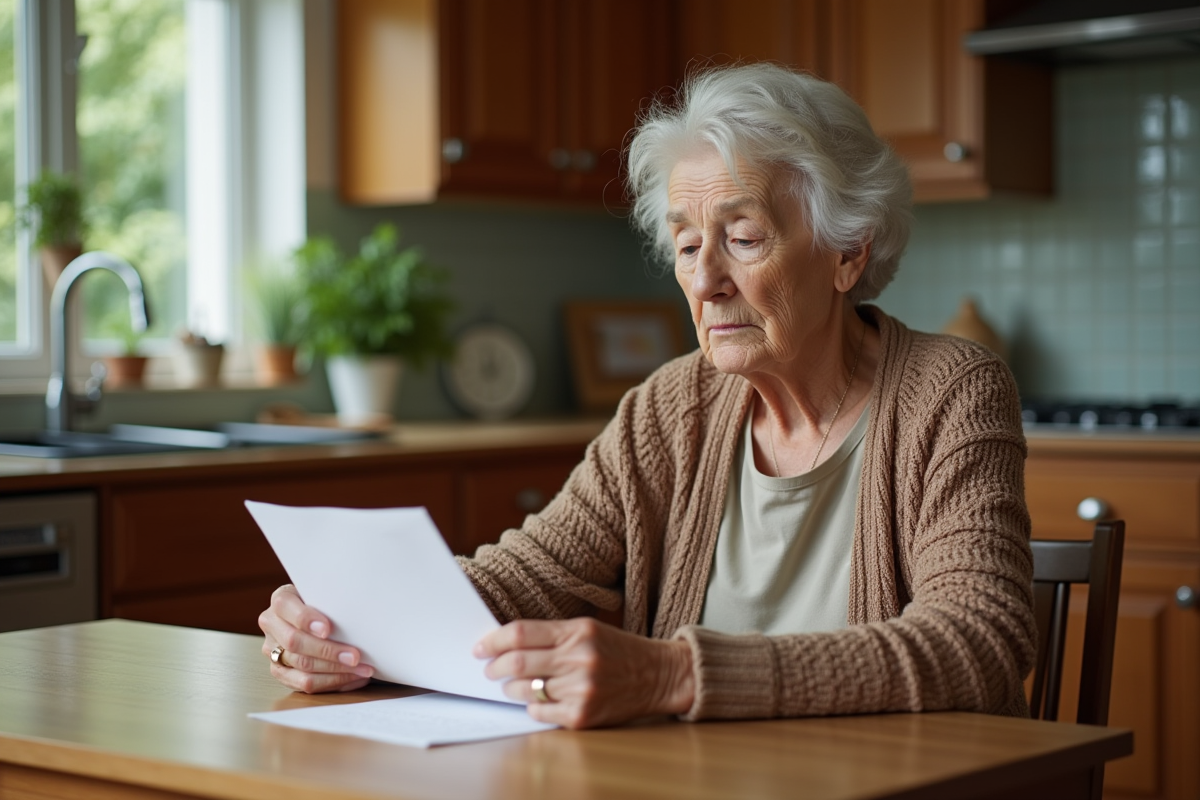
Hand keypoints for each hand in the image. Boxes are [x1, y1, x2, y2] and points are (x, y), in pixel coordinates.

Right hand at [258, 584, 373, 692]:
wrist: (315, 615)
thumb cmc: (326, 602)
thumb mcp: (325, 594)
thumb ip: (331, 601)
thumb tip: (357, 613)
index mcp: (281, 600)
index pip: (286, 607)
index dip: (306, 619)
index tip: (327, 629)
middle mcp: (272, 624)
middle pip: (294, 642)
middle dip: (328, 651)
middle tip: (355, 656)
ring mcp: (273, 650)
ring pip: (302, 666)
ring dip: (336, 671)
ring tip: (362, 670)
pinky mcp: (280, 672)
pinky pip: (305, 684)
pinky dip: (333, 682)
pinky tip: (353, 678)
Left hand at [475, 618, 693, 728]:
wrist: (657, 675)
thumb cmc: (616, 650)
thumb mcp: (587, 629)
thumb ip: (550, 635)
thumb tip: (505, 644)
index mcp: (577, 632)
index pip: (521, 633)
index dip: (493, 641)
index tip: (480, 647)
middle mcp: (579, 659)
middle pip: (517, 663)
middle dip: (495, 667)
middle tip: (489, 669)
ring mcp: (581, 689)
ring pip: (525, 690)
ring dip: (511, 688)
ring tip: (512, 685)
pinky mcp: (582, 715)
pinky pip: (540, 712)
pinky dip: (533, 706)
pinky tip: (539, 699)